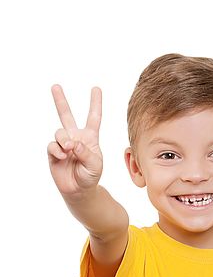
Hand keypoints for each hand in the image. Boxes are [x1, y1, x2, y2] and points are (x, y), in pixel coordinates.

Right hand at [47, 84, 102, 199]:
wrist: (79, 190)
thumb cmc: (90, 176)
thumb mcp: (95, 164)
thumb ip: (86, 152)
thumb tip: (72, 142)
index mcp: (89, 138)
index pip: (93, 118)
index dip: (95, 103)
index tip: (96, 88)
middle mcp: (75, 138)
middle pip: (67, 116)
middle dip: (60, 101)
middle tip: (55, 86)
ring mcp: (63, 144)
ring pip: (59, 132)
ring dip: (64, 140)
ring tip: (68, 149)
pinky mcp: (54, 153)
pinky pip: (52, 145)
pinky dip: (57, 150)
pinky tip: (62, 156)